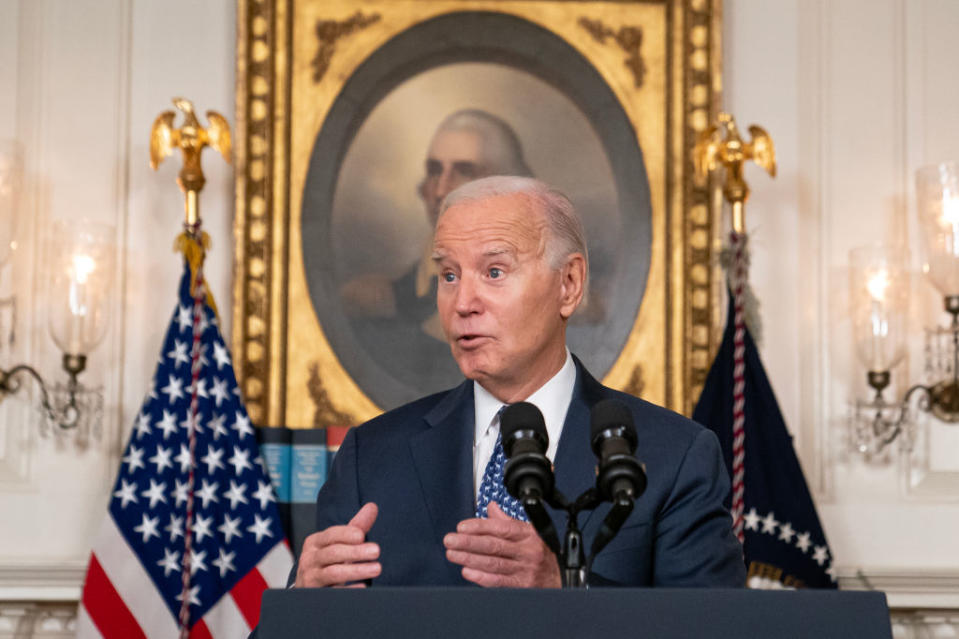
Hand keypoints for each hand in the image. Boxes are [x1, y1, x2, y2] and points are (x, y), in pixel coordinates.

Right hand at [295, 502, 380, 587]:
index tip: (362, 535)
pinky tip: (363, 586)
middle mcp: (310, 559)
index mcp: (315, 542)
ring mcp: (311, 577)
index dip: (346, 534)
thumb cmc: (327, 560)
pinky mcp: (316, 595)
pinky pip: (333, 593)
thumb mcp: (338, 543)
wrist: (308, 586)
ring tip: (377, 568)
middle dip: (355, 552)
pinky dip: (349, 589)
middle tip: (376, 551)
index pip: (330, 535)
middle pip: (333, 553)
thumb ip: (355, 527)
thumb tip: (372, 506)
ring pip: (333, 573)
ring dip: (356, 570)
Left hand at [443, 501, 560, 587]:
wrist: (559, 578)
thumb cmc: (541, 553)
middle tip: (450, 540)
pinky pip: (498, 582)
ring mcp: (524, 570)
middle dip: (468, 542)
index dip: (479, 526)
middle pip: (494, 545)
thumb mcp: (530, 532)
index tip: (462, 527)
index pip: (501, 528)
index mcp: (528, 534)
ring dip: (469, 558)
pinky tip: (467, 571)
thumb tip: (490, 507)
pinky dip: (481, 577)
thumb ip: (507, 521)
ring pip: (493, 563)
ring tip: (453, 554)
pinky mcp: (521, 586)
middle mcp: (526, 551)